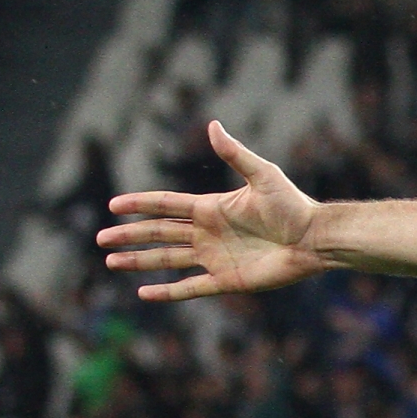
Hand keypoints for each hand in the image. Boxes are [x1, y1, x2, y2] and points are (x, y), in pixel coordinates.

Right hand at [97, 121, 329, 301]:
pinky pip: (190, 287)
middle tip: (101, 238)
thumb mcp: (263, 175)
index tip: (114, 205)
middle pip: (159, 234)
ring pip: (168, 260)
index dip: (140, 205)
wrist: (315, 239)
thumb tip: (213, 125)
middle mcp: (208, 233)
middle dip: (130, 236)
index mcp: (212, 209)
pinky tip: (144, 292)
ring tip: (111, 262)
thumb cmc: (293, 206)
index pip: (166, 205)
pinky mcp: (227, 280)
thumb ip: (235, 154)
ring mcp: (215, 258)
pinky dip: (167, 291)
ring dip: (140, 262)